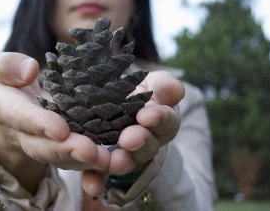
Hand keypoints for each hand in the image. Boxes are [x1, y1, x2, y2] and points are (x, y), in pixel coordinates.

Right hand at [0, 52, 109, 192]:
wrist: (14, 106)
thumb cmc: (8, 80)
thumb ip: (6, 66)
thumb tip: (30, 70)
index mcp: (7, 109)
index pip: (21, 117)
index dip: (39, 124)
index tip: (60, 129)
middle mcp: (25, 134)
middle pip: (44, 147)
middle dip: (67, 151)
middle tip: (90, 152)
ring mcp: (45, 144)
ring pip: (64, 158)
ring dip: (85, 161)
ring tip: (108, 160)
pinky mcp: (63, 147)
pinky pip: (77, 159)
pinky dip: (94, 163)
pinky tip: (115, 160)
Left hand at [82, 71, 184, 196]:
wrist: (108, 100)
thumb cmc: (136, 90)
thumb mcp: (152, 83)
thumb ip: (163, 86)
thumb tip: (177, 88)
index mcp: (161, 121)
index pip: (166, 121)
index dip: (159, 118)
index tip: (146, 115)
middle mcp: (146, 143)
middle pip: (148, 146)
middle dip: (140, 142)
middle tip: (129, 139)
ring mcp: (125, 156)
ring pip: (125, 162)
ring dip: (121, 163)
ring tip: (114, 160)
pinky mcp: (102, 165)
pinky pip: (99, 176)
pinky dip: (96, 182)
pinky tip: (92, 185)